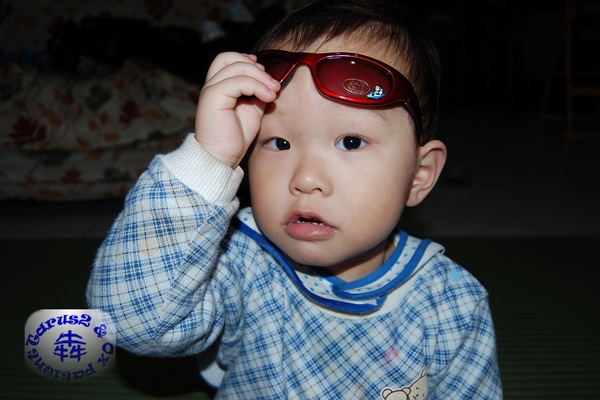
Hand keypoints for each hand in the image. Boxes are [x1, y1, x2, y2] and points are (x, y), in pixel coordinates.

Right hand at [195, 52, 280, 168]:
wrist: (221, 157)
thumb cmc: (235, 137)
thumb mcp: (252, 110)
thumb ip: (258, 94)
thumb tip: (270, 83)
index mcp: (219, 86)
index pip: (229, 60)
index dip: (247, 60)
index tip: (266, 73)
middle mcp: (212, 85)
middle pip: (229, 57)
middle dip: (254, 66)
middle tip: (272, 83)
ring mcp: (211, 89)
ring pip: (236, 67)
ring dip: (260, 77)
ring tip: (273, 91)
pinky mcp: (212, 97)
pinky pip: (236, 82)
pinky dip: (256, 86)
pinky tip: (268, 97)